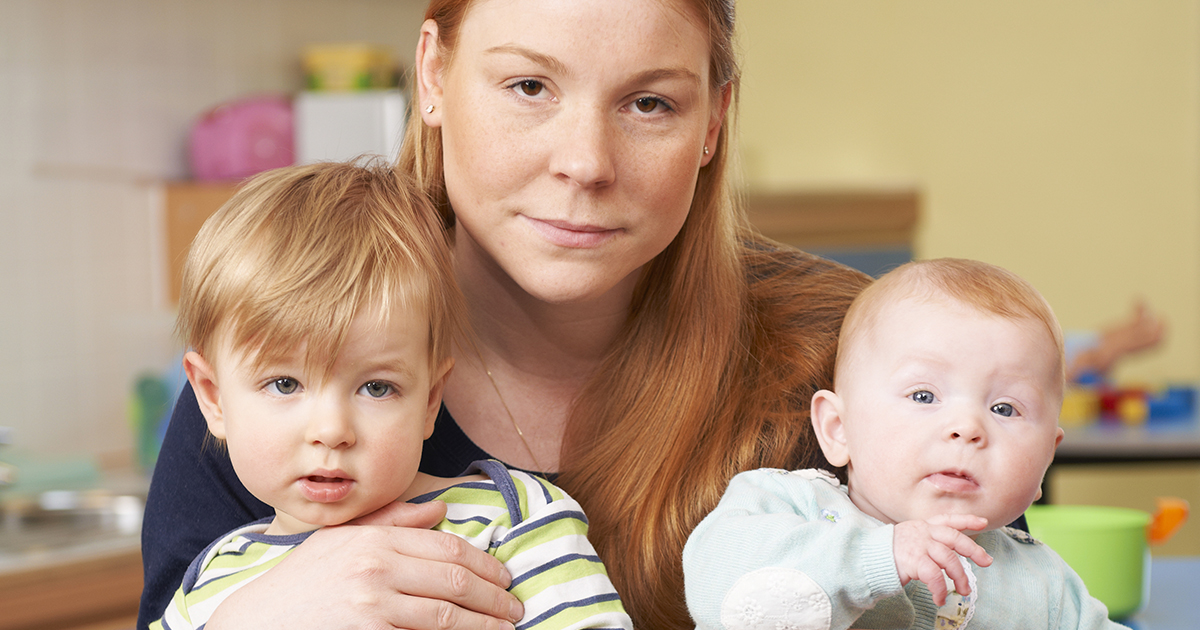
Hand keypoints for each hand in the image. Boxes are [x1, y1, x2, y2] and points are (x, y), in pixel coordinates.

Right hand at [205, 500, 523, 629]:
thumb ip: (391, 522)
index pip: (445, 546)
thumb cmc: (298, 585)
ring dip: (485, 623)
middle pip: (454, 578)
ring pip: (447, 613)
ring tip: (506, 628)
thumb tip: (440, 508)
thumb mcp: (339, 541)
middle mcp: (376, 566)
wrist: (255, 624)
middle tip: (515, 606)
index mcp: (374, 539)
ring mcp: (373, 604)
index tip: (503, 576)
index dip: (483, 563)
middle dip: (493, 595)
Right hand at [892, 514, 992, 605]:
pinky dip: (941, 589)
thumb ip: (927, 542)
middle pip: (954, 537)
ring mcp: (918, 546)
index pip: (948, 519)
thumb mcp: (909, 540)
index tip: (983, 522)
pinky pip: (935, 576)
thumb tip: (948, 556)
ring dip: (960, 577)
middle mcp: (922, 533)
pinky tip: (940, 598)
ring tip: (963, 591)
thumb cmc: (888, 553)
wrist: (866, 558)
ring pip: (949, 558)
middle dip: (974, 549)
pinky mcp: (914, 561)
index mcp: (923, 526)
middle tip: (986, 561)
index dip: (967, 520)